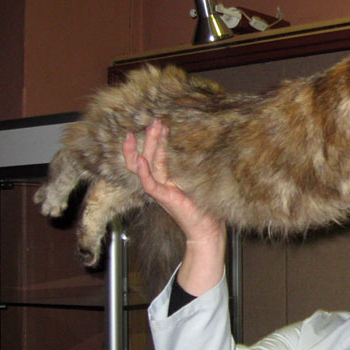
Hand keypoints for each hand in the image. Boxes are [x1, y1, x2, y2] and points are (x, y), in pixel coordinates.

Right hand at [123, 118, 224, 294]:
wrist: (208, 229)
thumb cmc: (206, 206)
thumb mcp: (200, 180)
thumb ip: (194, 165)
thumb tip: (204, 144)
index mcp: (167, 178)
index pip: (153, 155)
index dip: (153, 139)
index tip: (158, 123)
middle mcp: (160, 183)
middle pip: (146, 156)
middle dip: (149, 137)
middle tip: (155, 120)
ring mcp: (160, 190)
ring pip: (147, 165)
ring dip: (149, 145)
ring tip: (153, 128)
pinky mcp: (164, 198)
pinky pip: (150, 184)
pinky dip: (144, 171)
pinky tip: (142, 159)